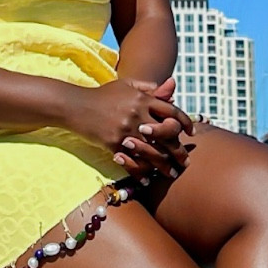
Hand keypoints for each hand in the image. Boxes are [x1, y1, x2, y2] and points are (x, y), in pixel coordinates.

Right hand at [63, 77, 194, 177]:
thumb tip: (172, 87)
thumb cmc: (103, 95)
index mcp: (143, 98)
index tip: (191, 133)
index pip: (172, 111)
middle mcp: (137, 114)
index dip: (185, 122)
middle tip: (186, 162)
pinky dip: (141, 173)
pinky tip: (148, 181)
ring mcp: (126, 130)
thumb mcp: (126, 86)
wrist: (76, 105)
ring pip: (153, 152)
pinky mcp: (113, 143)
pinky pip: (132, 161)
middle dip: (179, 150)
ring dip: (164, 166)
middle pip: (167, 135)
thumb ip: (150, 88)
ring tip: (171, 174)